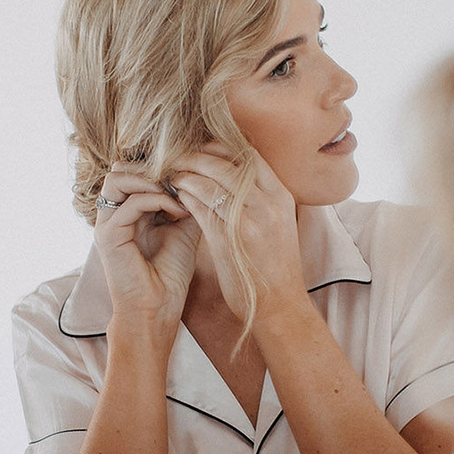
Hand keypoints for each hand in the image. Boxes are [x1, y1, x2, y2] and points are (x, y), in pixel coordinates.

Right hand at [92, 165, 199, 335]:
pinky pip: (129, 203)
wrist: (158, 310)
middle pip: (119, 168)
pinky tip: (177, 211)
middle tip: (180, 180)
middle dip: (151, 168)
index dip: (159, 168)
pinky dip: (156, 200)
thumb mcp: (184, 229)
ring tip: (176, 194)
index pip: (132, 171)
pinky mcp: (108, 236)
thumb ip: (185, 202)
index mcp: (127, 212)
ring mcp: (107, 224)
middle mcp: (113, 215)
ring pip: (117, 177)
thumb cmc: (170, 275)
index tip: (188, 177)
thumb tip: (197, 176)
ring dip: (150, 180)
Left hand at [169, 147, 302, 318]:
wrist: (282, 307)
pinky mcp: (229, 238)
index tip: (202, 146)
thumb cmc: (275, 267)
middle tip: (177, 155)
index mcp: (282, 197)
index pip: (250, 155)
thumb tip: (234, 176)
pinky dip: (186, 197)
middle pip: (226, 163)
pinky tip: (176, 196)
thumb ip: (261, 200)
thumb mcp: (279, 225)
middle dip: (197, 156)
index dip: (222, 146)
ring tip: (171, 174)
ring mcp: (249, 220)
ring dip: (186, 174)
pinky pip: (200, 207)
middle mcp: (268, 203)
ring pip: (210, 181)